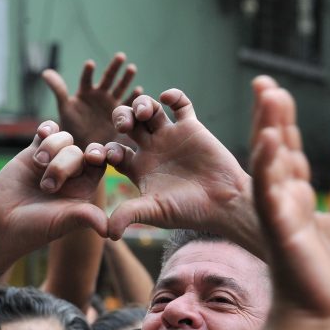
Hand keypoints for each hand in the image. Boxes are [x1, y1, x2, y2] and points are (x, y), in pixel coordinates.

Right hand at [0, 122, 108, 265]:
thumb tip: (109, 231)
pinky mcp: (33, 152)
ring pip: (64, 138)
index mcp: (84, 189)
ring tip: (38, 164)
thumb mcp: (62, 223)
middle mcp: (71, 174)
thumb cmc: (34, 228)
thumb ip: (85, 218)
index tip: (93, 157)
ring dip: (52, 147)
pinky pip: (47, 131)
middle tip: (47, 187)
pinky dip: (47, 129)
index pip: (100, 164)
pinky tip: (41, 134)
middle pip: (79, 151)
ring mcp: (52, 161)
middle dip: (64, 164)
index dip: (100, 156)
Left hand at [42, 52, 140, 146]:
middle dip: (114, 68)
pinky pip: (127, 104)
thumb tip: (44, 72)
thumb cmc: (72, 126)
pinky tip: (139, 90)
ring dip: (126, 78)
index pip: (87, 79)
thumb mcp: (64, 107)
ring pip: (120, 88)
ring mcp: (110, 103)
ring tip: (131, 68)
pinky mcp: (119, 114)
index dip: (88, 72)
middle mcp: (99, 94)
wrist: (85, 145)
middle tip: (120, 56)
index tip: (90, 65)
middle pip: (108, 78)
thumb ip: (58, 89)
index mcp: (85, 92)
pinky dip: (133, 97)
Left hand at [104, 89, 255, 247]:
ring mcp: (172, 137)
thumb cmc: (190, 211)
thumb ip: (129, 215)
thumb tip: (107, 234)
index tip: (105, 154)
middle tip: (124, 125)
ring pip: (150, 109)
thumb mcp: (155, 212)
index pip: (112, 151)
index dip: (104, 149)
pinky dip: (172, 95)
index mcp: (139, 168)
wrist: (224, 202)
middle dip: (121, 118)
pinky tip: (167, 98)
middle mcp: (153, 150)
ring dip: (142, 104)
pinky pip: (180, 104)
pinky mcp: (192, 128)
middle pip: (127, 124)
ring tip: (147, 113)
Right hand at [250, 86, 329, 318]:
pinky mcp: (281, 230)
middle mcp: (283, 201)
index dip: (284, 121)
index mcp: (297, 199)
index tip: (277, 91)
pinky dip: (270, 167)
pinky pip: (271, 194)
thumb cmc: (327, 275)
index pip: (290, 152)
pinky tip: (273, 141)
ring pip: (269, 165)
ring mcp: (279, 214)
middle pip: (275, 150)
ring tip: (270, 97)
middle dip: (270, 116)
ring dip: (268, 130)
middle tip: (265, 82)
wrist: (320, 312)